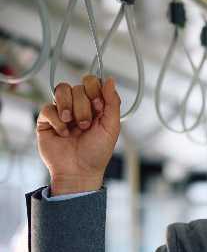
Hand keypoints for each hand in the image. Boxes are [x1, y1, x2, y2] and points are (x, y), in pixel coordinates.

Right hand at [36, 75, 120, 195]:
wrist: (79, 171)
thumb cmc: (97, 153)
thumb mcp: (111, 127)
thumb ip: (113, 102)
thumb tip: (111, 80)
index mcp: (96, 106)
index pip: (92, 82)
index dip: (94, 89)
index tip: (99, 105)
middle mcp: (79, 106)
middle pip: (78, 87)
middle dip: (83, 106)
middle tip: (86, 125)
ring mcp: (63, 111)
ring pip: (61, 91)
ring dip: (69, 107)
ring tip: (73, 124)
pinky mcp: (47, 120)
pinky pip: (48, 108)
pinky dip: (57, 121)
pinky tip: (64, 133)